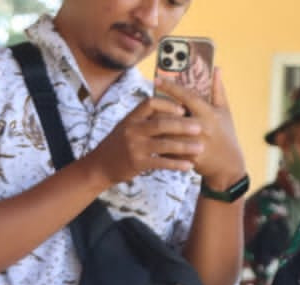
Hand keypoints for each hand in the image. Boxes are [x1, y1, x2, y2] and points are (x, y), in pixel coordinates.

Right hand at [87, 95, 202, 186]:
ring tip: (200, 147)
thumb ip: (145, 118)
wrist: (99, 166)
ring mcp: (134, 147)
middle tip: (200, 127)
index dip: (168, 104)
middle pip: (161, 124)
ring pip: (164, 144)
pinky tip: (188, 166)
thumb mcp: (127, 126)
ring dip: (184, 146)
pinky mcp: (137, 163)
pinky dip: (176, 164)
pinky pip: (161, 162)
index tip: (183, 108)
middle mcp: (132, 130)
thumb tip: (169, 108)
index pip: (151, 103)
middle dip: (182, 125)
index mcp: (131, 117)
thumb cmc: (118, 145)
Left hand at [156, 69, 246, 192]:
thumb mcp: (225, 111)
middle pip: (172, 115)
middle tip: (145, 103)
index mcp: (208, 113)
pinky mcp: (188, 159)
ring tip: (145, 121)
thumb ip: (218, 90)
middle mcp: (201, 127)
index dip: (171, 87)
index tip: (157, 79)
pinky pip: (168, 150)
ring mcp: (194, 144)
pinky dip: (159, 144)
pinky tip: (150, 139)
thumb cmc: (226, 134)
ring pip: (167, 133)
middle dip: (157, 109)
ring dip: (155, 127)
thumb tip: (216, 68)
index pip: (187, 96)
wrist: (228, 165)